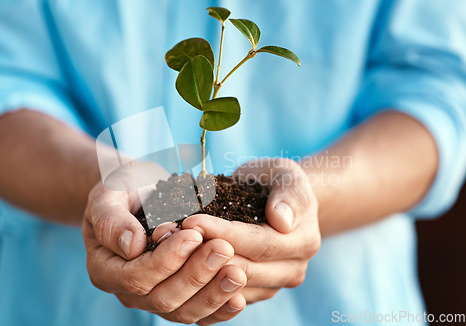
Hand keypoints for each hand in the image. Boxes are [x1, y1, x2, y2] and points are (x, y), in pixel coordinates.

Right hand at [82, 182, 247, 324]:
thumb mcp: (108, 194)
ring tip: (238, 273)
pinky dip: (219, 308)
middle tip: (223, 249)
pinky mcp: (178, 296)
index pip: (136, 277)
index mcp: (105, 268)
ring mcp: (153, 297)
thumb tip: (132, 246)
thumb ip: (112, 220)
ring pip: (183, 311)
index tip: (194, 235)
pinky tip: (239, 297)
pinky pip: (198, 312)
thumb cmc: (121, 189)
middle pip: (163, 299)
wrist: (137, 192)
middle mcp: (127, 291)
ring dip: (213, 294)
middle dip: (196, 275)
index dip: (166, 260)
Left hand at [182, 158, 320, 304]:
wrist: (274, 199)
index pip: (260, 244)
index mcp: (303, 241)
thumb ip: (289, 194)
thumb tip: (282, 219)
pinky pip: (223, 297)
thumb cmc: (275, 181)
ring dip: (197, 271)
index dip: (224, 234)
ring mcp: (272, 285)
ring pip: (230, 288)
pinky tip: (175, 265)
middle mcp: (292, 270)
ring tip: (168, 248)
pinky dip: (199, 283)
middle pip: (244, 270)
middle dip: (205, 254)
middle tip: (172, 237)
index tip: (193, 221)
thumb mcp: (285, 174)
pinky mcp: (252, 294)